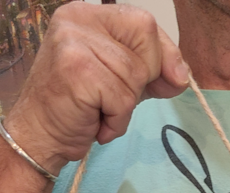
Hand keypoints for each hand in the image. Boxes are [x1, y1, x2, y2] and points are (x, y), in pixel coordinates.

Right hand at [5, 2, 188, 176]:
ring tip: (100, 110)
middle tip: (113, 97)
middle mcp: (79, 19)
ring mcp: (74, 42)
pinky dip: (116, 120)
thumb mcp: (122, 81)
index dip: (164, 54)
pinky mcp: (77, 70)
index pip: (146, 23)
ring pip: (136, 76)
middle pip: (147, 42)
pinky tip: (96, 120)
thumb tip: (181, 75)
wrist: (41, 135)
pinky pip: (123, 100)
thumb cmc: (80, 107)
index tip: (166, 80)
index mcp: (90, 15)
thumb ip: (153, 72)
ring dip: (125, 107)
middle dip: (142, 80)